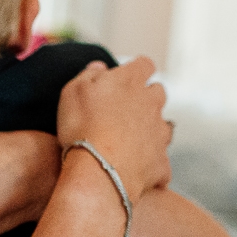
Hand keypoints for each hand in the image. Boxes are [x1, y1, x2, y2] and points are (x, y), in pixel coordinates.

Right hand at [56, 57, 171, 203]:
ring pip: (162, 126)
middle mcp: (151, 103)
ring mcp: (160, 133)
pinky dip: (150, 164)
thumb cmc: (81, 128)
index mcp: (130, 82)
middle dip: (146, 98)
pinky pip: (160, 161)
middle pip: (158, 93)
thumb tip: (101, 67)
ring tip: (129, 143)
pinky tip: (135, 171)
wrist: (98, 172)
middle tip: (125, 110)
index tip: (128, 77)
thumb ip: (89, 75)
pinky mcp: (161, 161)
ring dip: (150, 130)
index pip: (144, 64)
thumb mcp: (73, 92)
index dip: (138, 69)